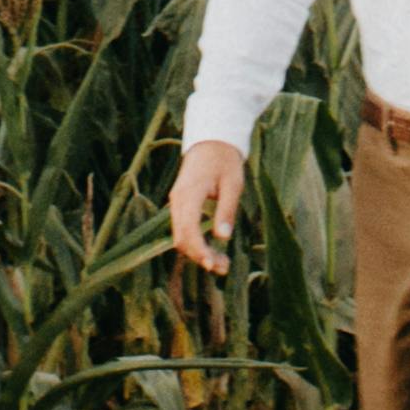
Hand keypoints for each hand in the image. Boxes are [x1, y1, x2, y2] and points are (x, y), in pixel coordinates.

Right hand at [168, 139, 245, 272]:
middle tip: (225, 267)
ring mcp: (176, 203)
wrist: (211, 142)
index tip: (213, 264)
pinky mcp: (180, 205)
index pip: (189, 229)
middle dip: (201, 256)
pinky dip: (195, 244)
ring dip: (198, 253)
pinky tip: (212, 251)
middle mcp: (178, 200)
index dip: (199, 250)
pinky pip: (183, 230)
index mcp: (190, 193)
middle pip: (182, 238)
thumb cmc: (225, 161)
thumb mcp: (233, 184)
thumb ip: (226, 210)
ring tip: (222, 263)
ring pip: (180, 236)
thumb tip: (223, 237)